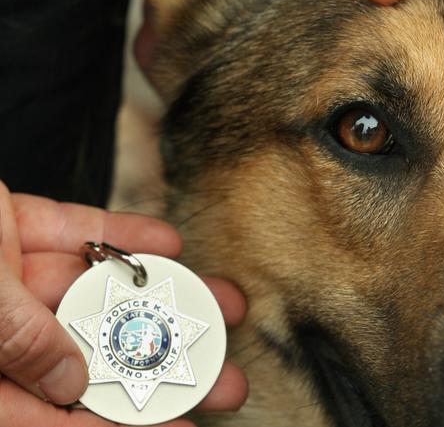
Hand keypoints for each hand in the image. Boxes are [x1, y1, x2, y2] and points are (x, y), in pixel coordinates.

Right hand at [0, 181, 247, 426]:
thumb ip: (20, 342)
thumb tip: (72, 383)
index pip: (57, 417)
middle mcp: (1, 330)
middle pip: (92, 358)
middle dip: (165, 364)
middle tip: (228, 378)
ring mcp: (7, 278)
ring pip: (95, 295)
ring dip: (161, 296)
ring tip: (223, 303)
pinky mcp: (13, 227)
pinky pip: (76, 235)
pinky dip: (121, 238)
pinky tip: (168, 242)